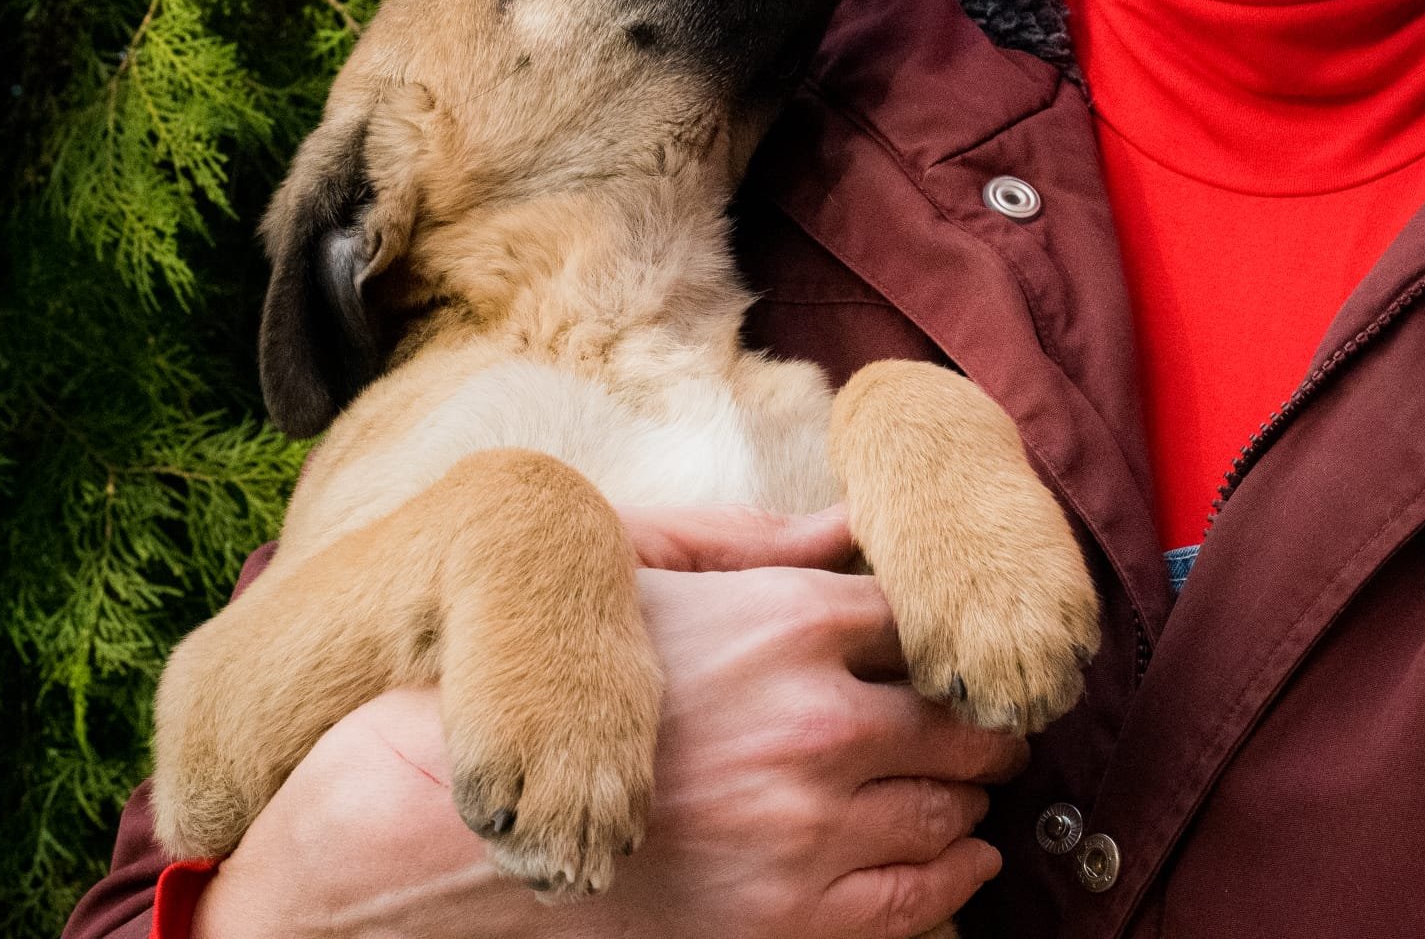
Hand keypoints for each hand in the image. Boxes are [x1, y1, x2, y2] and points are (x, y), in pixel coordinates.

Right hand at [195, 504, 1022, 938]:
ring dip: (964, 800)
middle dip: (973, 723)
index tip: (937, 655)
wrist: (451, 827)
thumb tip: (851, 525)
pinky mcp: (792, 922)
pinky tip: (953, 860)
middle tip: (968, 723)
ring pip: (956, 815)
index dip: (934, 642)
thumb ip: (758, 550)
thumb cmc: (549, 685)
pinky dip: (954, 879)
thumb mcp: (641, 581)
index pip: (923, 627)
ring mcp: (809, 834)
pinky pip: (924, 903)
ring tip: (951, 787)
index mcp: (788, 623)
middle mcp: (816, 725)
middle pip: (965, 726)